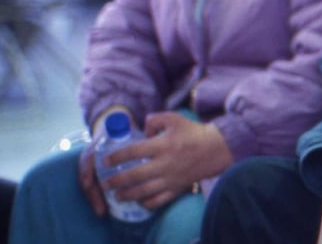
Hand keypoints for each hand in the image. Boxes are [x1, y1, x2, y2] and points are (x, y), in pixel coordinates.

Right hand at [80, 105, 132, 215]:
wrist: (111, 124)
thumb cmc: (120, 128)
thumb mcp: (122, 126)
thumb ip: (128, 127)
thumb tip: (148, 129)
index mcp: (96, 147)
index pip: (87, 161)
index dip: (88, 173)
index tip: (92, 184)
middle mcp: (91, 159)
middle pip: (88, 179)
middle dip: (93, 195)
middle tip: (101, 209)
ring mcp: (93, 167)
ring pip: (90, 186)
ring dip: (95, 200)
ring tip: (102, 212)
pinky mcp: (99, 174)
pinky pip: (95, 189)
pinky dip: (99, 199)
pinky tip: (106, 210)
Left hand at [100, 111, 233, 209]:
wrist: (215, 148)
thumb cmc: (193, 132)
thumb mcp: (174, 118)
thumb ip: (154, 119)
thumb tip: (142, 131)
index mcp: (162, 145)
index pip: (133, 152)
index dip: (116, 157)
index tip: (105, 161)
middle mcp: (164, 164)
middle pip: (135, 176)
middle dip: (117, 181)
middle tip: (106, 183)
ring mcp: (171, 178)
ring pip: (144, 191)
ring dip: (128, 195)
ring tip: (117, 196)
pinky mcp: (177, 188)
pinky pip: (160, 200)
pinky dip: (147, 203)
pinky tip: (140, 201)